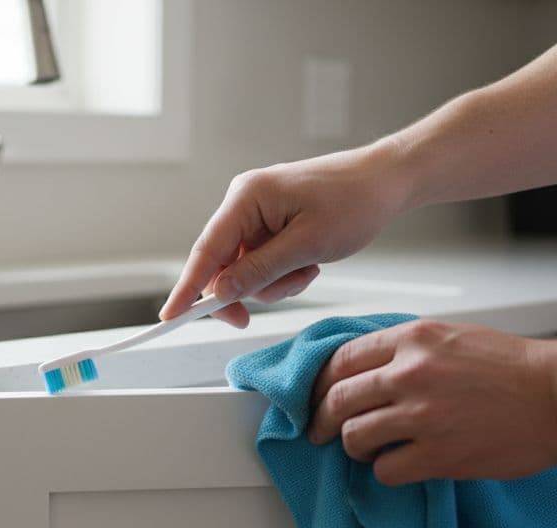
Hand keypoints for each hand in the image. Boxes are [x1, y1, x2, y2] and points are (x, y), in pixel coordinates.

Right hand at [160, 143, 410, 327]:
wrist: (386, 182)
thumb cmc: (353, 202)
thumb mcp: (307, 245)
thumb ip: (260, 271)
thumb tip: (220, 292)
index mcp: (246, 197)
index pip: (206, 250)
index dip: (187, 287)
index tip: (170, 316)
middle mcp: (244, 203)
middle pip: (222, 265)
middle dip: (248, 289)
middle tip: (260, 311)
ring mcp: (257, 215)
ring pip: (245, 271)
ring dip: (275, 282)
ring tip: (308, 269)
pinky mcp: (271, 226)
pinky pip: (262, 264)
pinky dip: (284, 274)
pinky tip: (309, 263)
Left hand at [307, 319, 556, 484]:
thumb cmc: (515, 367)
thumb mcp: (453, 337)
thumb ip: (407, 350)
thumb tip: (365, 372)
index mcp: (413, 338)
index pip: (339, 359)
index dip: (319, 384)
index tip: (315, 398)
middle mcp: (410, 372)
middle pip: (336, 399)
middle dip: (323, 420)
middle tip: (321, 433)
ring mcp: (422, 415)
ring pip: (354, 436)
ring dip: (356, 447)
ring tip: (371, 450)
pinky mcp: (438, 455)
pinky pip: (384, 469)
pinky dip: (387, 470)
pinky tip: (403, 465)